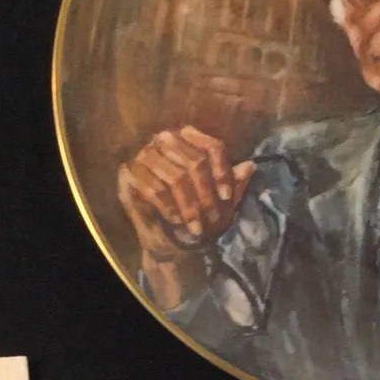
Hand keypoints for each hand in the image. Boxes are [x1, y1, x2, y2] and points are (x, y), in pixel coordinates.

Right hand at [117, 125, 254, 308]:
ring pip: (175, 177)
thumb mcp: (222, 202)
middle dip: (206, 195)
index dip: (222, 173)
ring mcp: (144, 155)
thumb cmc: (197, 215)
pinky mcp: (128, 173)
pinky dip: (169, 207)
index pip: (213, 146)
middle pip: (194, 162)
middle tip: (212, 219)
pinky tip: (176, 220)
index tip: (228, 198)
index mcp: (190, 138)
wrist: (170, 240)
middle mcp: (165, 140)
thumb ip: (235, 184)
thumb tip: (251, 165)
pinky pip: (153, 188)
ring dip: (189, 206)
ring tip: (196, 226)